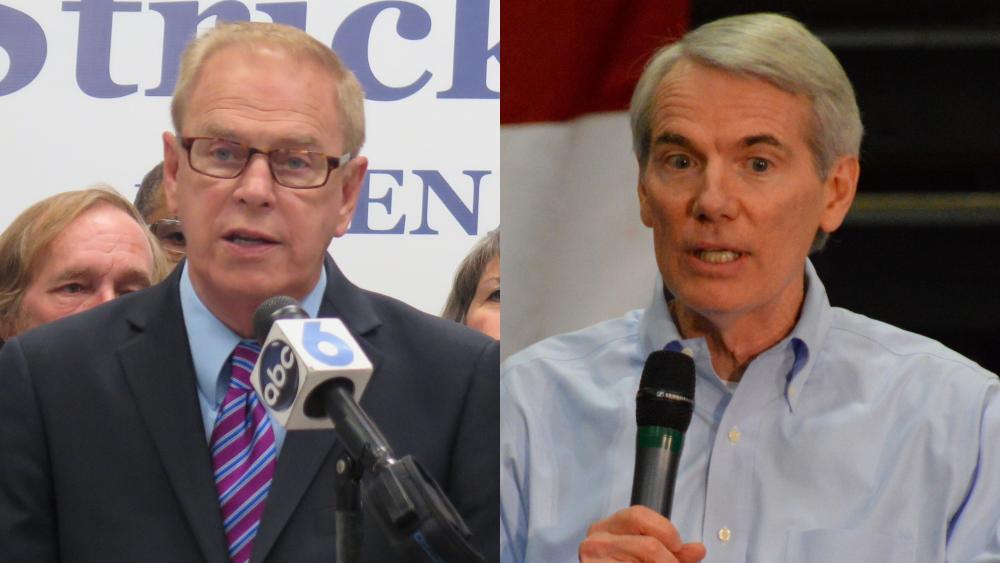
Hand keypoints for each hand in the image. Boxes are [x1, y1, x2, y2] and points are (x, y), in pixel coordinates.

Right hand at [578, 506, 706, 562]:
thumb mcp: (646, 557)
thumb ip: (672, 552)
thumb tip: (698, 549)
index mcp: (607, 529)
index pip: (638, 515)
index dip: (665, 530)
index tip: (677, 547)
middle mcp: (596, 541)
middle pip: (648, 544)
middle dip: (669, 561)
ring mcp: (593, 562)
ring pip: (644, 561)